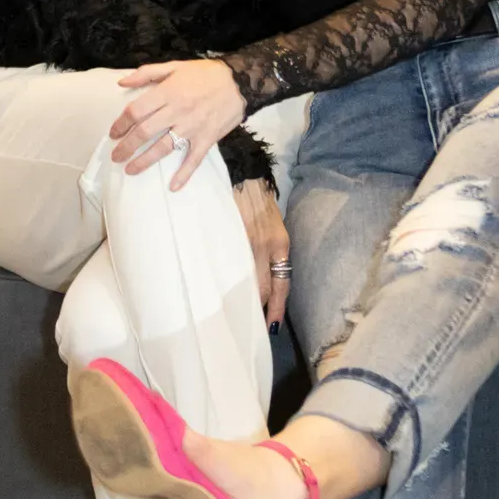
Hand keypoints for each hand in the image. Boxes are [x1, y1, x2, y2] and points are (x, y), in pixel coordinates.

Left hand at [110, 57, 244, 187]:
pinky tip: (173, 187)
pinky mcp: (206, 138)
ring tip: (130, 170)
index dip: (121, 123)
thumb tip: (122, 83)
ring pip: (163, 148)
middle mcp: (177, 111)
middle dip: (127, 146)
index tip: (113, 133)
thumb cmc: (204, 73)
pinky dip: (184, 174)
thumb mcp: (174, 66)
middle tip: (116, 156)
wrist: (239, 81)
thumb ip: (147, 73)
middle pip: (145, 132)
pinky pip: (193, 160)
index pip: (136, 111)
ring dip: (144, 161)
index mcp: (167, 92)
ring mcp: (192, 127)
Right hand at [233, 180, 290, 326]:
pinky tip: (217, 288)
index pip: (281, 285)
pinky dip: (223, 278)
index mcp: (280, 245)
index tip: (271, 326)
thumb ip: (270, 250)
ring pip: (244, 280)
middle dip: (257, 308)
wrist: (243, 172)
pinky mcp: (227, 236)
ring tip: (233, 311)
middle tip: (249, 325)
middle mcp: (266, 247)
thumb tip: (262, 277)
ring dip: (240, 297)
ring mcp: (246, 242)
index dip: (276, 307)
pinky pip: (226, 265)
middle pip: (263, 288)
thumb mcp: (272, 225)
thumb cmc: (258, 199)